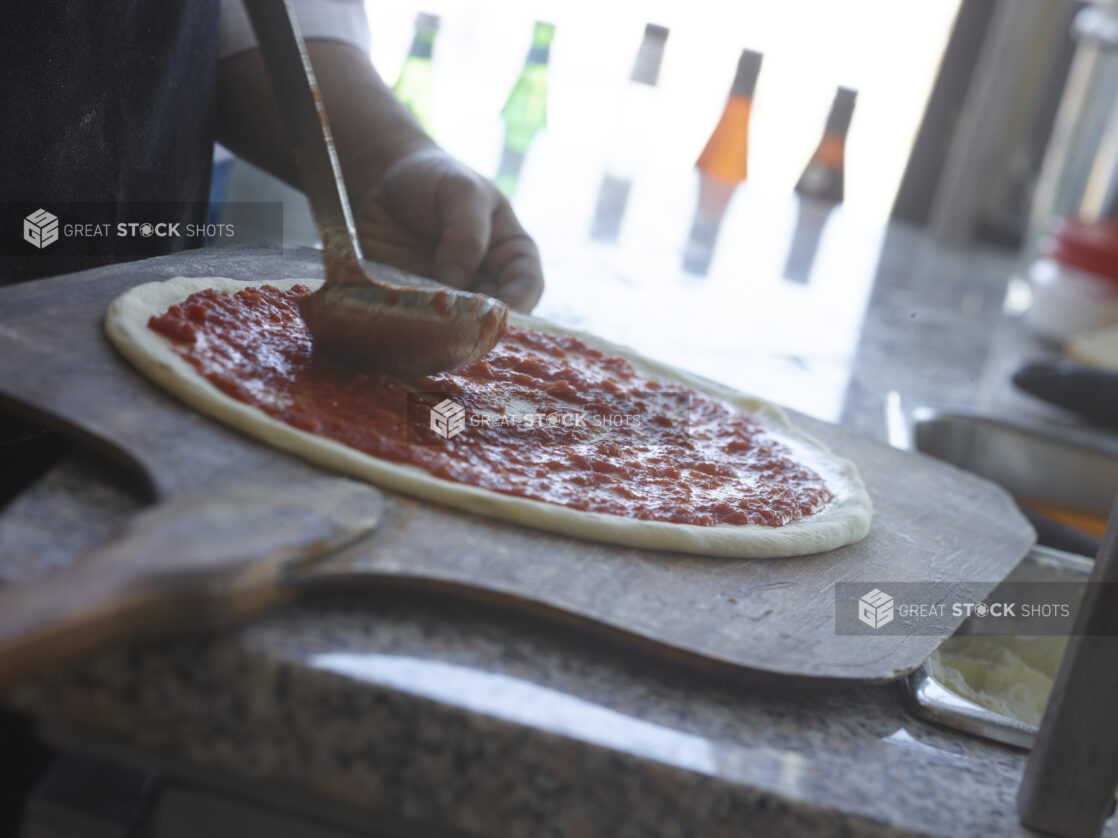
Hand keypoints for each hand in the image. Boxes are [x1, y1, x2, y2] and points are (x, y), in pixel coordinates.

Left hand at [354, 148, 543, 311]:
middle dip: (481, 323)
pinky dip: (421, 325)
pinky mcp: (421, 302)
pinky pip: (425, 322)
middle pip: (496, 314)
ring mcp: (453, 295)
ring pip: (462, 326)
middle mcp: (487, 280)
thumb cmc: (436, 179)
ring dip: (449, 329)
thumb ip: (467, 235)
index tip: (495, 313)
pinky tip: (411, 320)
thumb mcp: (460, 191)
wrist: (385, 178)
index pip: (527, 286)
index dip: (517, 303)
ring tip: (433, 323)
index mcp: (512, 252)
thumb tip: (456, 285)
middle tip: (461, 324)